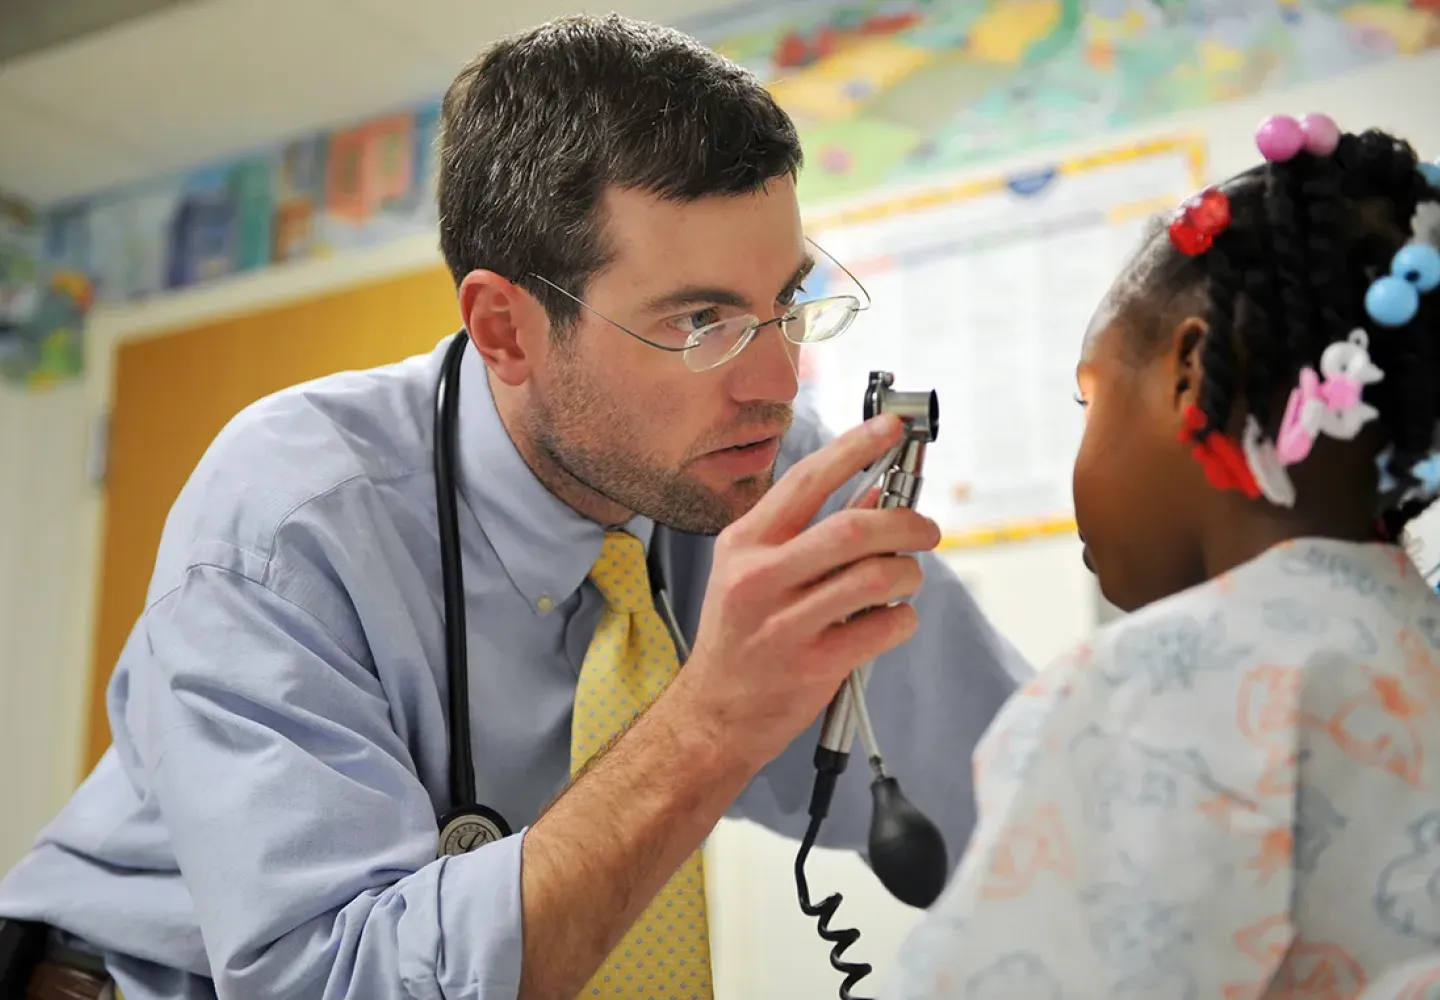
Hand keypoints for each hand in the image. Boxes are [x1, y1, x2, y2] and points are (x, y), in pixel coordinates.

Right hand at [668, 413, 941, 770]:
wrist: (713, 714)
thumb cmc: (743, 636)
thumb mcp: (758, 572)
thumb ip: (812, 531)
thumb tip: (878, 492)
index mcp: (744, 544)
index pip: (807, 481)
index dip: (855, 447)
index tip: (891, 427)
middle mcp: (758, 578)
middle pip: (854, 529)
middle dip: (906, 523)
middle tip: (926, 530)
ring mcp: (784, 624)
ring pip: (876, 577)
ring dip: (909, 574)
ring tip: (907, 581)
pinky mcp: (811, 665)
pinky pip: (882, 627)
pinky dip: (902, 620)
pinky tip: (891, 621)